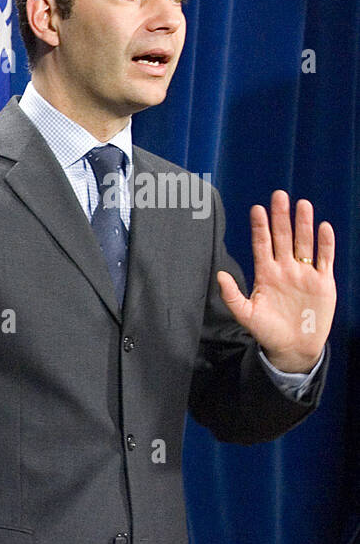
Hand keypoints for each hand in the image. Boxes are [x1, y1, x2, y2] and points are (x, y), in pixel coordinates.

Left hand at [216, 190, 335, 373]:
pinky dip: (325, 243)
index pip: (262, 245)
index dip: (260, 227)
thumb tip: (218, 275)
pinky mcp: (323, 282)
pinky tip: (323, 227)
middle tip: (279, 196)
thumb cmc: (267, 332)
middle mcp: (285, 269)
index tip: (256, 209)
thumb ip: (232, 295)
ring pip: (304, 243)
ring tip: (302, 204)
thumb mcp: (246, 315)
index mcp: (266, 274)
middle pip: (283, 237)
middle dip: (281, 217)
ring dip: (304, 224)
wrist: (293, 348)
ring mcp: (304, 274)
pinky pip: (325, 259)